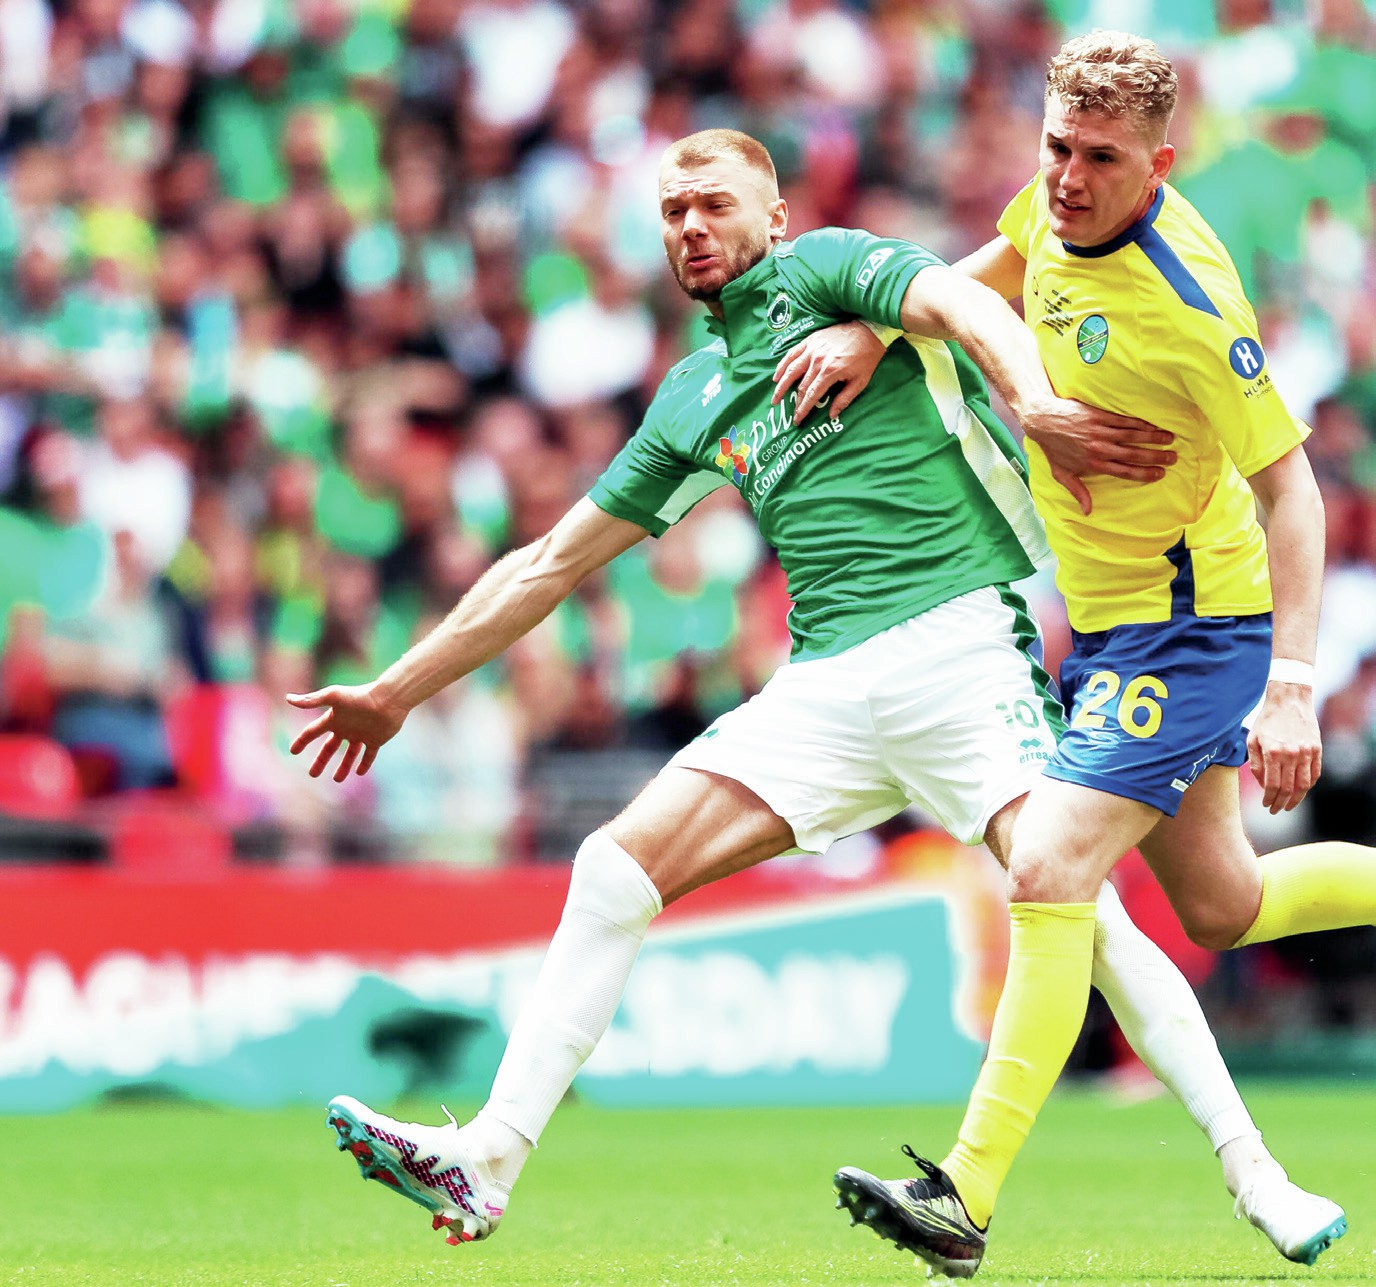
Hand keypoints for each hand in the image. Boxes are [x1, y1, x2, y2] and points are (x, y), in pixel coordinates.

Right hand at [286, 683, 408, 780]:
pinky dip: (364, 764)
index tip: (293, 751)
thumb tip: (288, 699)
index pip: (313, 732)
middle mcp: (346, 727)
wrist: (388, 700)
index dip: (302, 741)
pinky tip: (359, 772)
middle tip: (312, 775)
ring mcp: (361, 734)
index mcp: (334, 718)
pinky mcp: (376, 739)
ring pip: (350, 754)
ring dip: (343, 766)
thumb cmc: (360, 697)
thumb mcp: (333, 697)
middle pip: (329, 747)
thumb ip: (311, 700)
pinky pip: (369, 755)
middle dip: (321, 760)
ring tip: (337, 779)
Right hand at [772, 321, 886, 423]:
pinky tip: (777, 375)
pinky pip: (792, 354)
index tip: (797, 420)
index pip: (811, 395)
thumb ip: (844, 399)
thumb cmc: (866, 357)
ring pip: (791, 369)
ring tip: (775, 397)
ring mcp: (812, 349)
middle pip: (800, 385)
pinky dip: (783, 365)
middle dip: (794, 401)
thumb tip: (832, 415)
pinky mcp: (810, 340)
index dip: (803, 409)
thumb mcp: (860, 381)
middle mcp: (817, 360)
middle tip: (789, 413)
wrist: (868, 330)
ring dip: (781, 385)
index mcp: (830, 372)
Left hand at [1021, 398, 1175, 515]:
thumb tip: (1088, 512)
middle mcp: (1099, 449)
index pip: (1124, 471)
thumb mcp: (1061, 474)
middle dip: (1155, 457)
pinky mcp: (1100, 416)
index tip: (1160, 474)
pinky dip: (1141, 423)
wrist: (1043, 420)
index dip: (1144, 473)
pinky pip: (1125, 420)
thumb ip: (1077, 492)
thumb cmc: (1053, 449)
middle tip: (1173, 458)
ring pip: (1133, 436)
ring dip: (1153, 437)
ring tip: (1170, 439)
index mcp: (1093, 464)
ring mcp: (1101, 431)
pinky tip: (1153, 425)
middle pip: (1133, 454)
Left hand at [1246, 683, 1321, 813]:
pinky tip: (1301, 791)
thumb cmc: (1266, 720)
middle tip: (1276, 810)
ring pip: (1304, 785)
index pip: (1272, 786)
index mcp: (1273, 753)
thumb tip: (1262, 785)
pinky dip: (1308, 785)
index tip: (1266, 805)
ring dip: (1297, 799)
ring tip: (1289, 805)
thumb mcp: (1252, 739)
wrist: (1289, 700)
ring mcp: (1306, 752)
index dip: (1269, 799)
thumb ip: (1256, 764)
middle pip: (1288, 789)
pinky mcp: (1317, 749)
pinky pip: (1315, 774)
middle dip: (1281, 803)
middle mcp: (1291, 754)